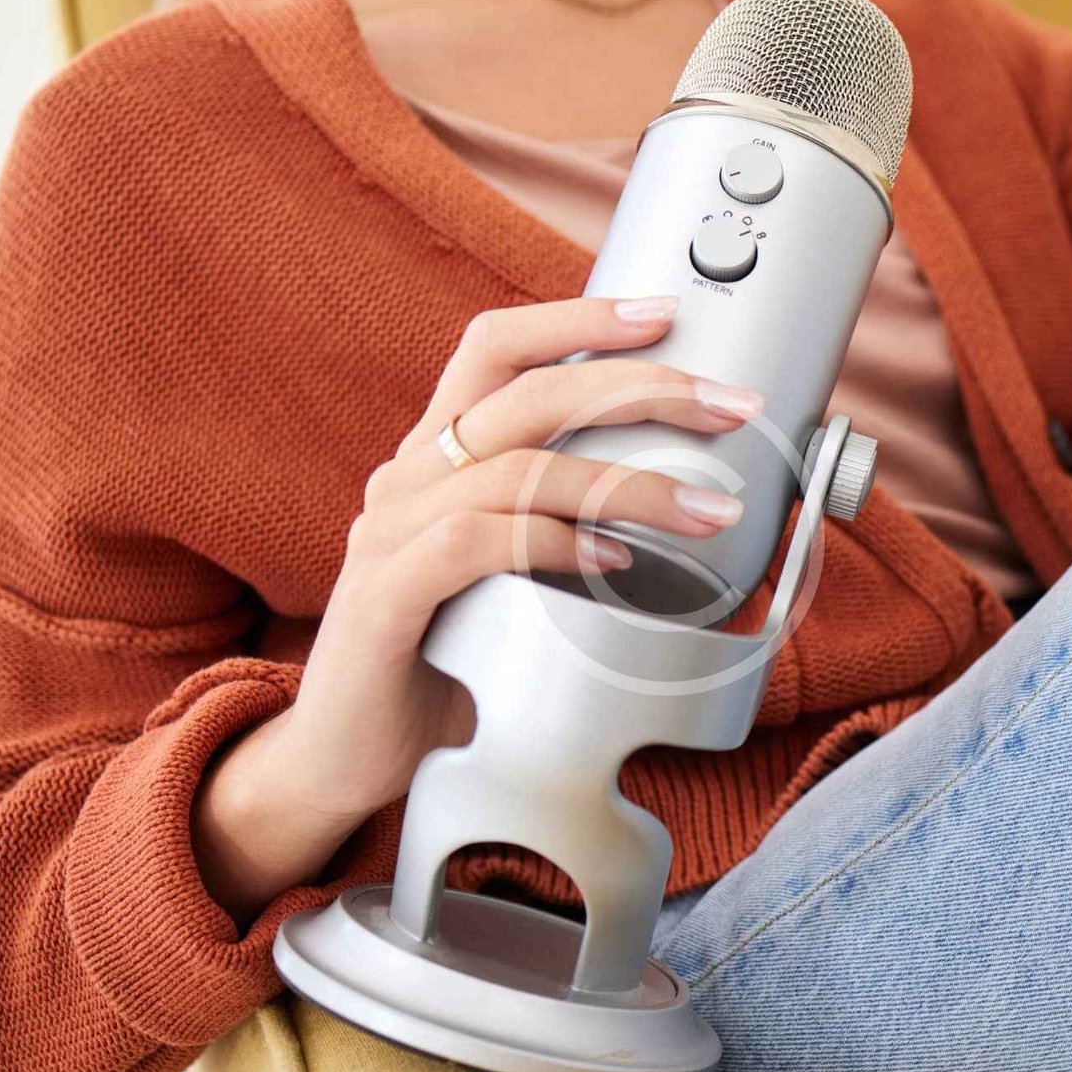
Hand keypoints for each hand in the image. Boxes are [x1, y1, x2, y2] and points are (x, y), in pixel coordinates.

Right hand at [191, 294, 762, 923]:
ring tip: (707, 510)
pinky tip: (614, 561)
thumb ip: (566, 530)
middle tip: (726, 406)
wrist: (346, 757)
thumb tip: (689, 511)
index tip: (665, 314)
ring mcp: (388, 536)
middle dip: (639, 387)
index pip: (496, 349)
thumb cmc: (447, 663)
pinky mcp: (381, 600)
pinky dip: (552, 542)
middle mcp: (409, 480)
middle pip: (526, 392)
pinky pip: (473, 545)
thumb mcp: (512, 578)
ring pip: (517, 468)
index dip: (578, 318)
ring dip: (626, 481)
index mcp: (438, 460)